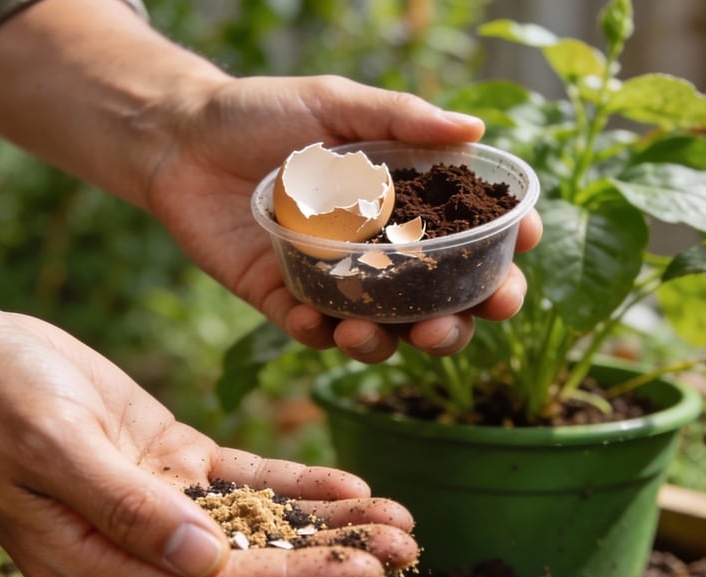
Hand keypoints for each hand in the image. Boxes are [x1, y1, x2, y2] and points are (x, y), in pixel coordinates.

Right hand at [0, 308, 417, 576]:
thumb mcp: (52, 446)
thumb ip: (126, 507)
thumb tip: (207, 562)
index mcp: (93, 564)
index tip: (357, 573)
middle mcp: (129, 546)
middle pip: (244, 567)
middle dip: (324, 560)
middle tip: (404, 548)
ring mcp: (151, 504)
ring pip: (252, 525)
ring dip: (321, 526)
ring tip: (395, 520)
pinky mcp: (163, 461)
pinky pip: (239, 480)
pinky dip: (291, 484)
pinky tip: (346, 484)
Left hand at [146, 75, 542, 363]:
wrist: (178, 139)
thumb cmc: (259, 112)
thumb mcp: (334, 102)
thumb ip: (399, 118)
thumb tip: (474, 127)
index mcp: (402, 203)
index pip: (470, 235)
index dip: (507, 247)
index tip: (527, 243)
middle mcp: (377, 250)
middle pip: (441, 299)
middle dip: (465, 317)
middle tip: (469, 317)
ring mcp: (332, 280)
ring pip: (383, 330)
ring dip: (393, 343)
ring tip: (378, 336)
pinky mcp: (283, 300)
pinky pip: (313, 332)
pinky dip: (321, 335)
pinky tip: (320, 325)